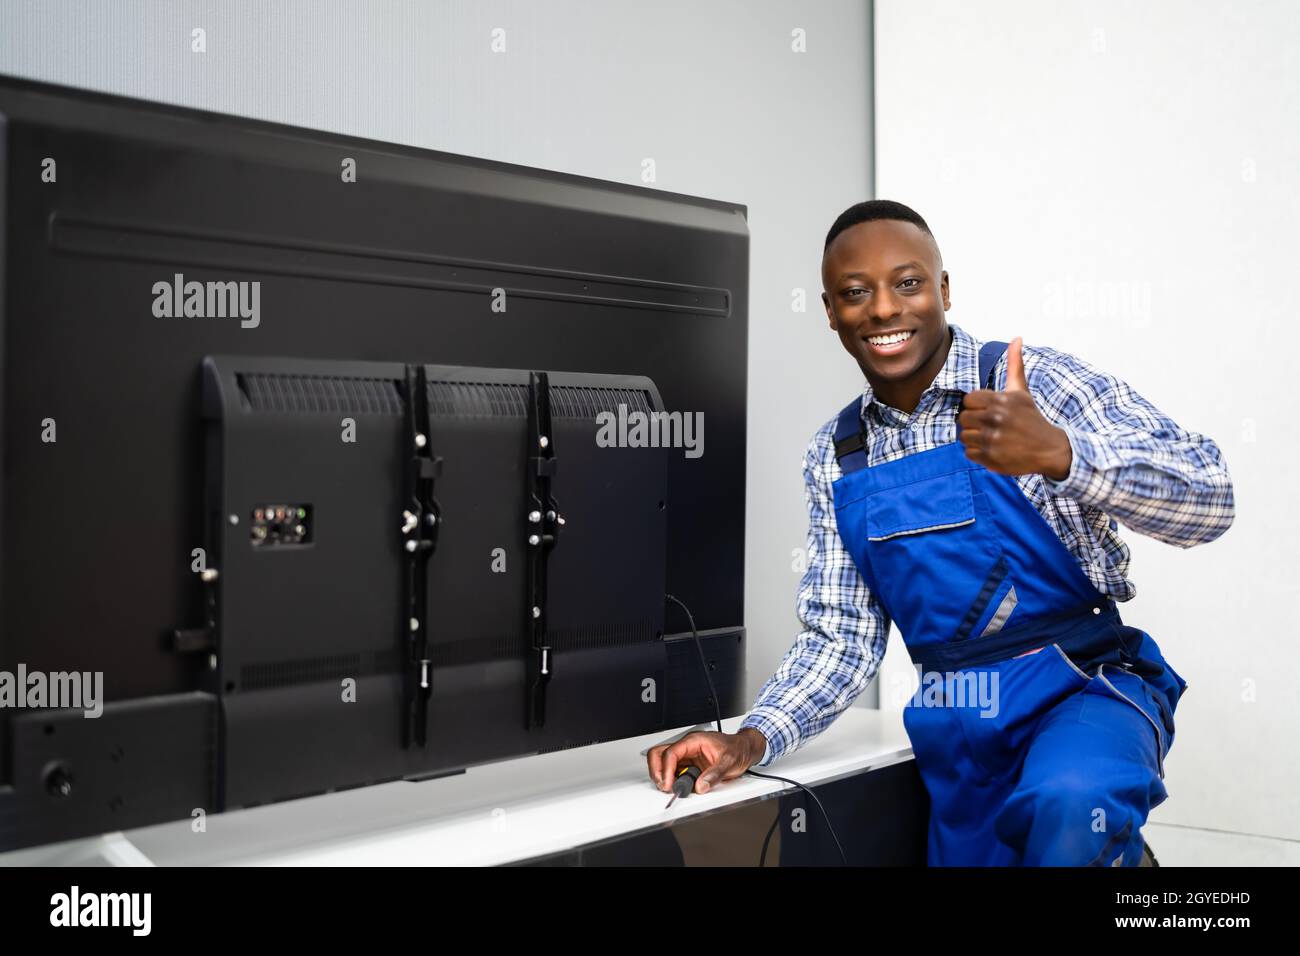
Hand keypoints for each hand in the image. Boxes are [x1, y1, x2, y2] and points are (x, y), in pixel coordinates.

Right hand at [645, 728, 766, 794]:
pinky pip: (674, 771)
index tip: (668, 784)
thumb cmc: (737, 749)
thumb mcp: (729, 762)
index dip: (666, 769)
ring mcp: (687, 756)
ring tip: (670, 787)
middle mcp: (687, 747)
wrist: (745, 749)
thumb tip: (700, 786)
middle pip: (659, 754)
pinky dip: (671, 779)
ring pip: (663, 762)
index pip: (671, 753)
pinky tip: (678, 786)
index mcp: (694, 741)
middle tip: (663, 785)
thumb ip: (714, 775)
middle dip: (657, 771)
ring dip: (663, 776)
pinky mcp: (689, 764)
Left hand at [957, 337, 1071, 479]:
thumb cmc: (1031, 418)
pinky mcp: (990, 457)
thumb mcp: (1021, 391)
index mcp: (1000, 400)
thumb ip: (1015, 365)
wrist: (1049, 449)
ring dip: (975, 439)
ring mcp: (992, 439)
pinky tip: (993, 450)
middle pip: (963, 418)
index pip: (968, 400)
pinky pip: (968, 453)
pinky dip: (978, 453)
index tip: (990, 411)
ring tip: (992, 438)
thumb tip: (1017, 337)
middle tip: (991, 427)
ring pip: (964, 436)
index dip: (976, 407)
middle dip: (974, 423)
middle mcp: (995, 418)